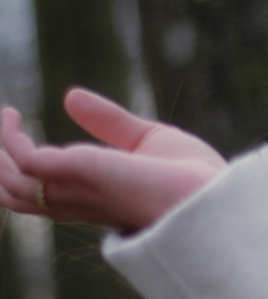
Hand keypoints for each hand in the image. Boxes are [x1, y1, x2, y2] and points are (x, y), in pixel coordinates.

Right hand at [0, 89, 226, 232]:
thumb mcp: (146, 140)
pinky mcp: (78, 172)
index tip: (20, 136)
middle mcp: (79, 203)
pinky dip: (10, 138)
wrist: (214, 199)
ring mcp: (76, 191)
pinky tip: (14, 116)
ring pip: (10, 185)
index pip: (44, 199)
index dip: (24, 173)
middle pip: (16, 197)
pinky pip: (23, 160)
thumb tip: (70, 96)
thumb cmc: (192, 179)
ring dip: (0, 150)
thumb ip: (110, 123)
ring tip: (7, 116)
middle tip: (4, 130)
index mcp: (95, 201)